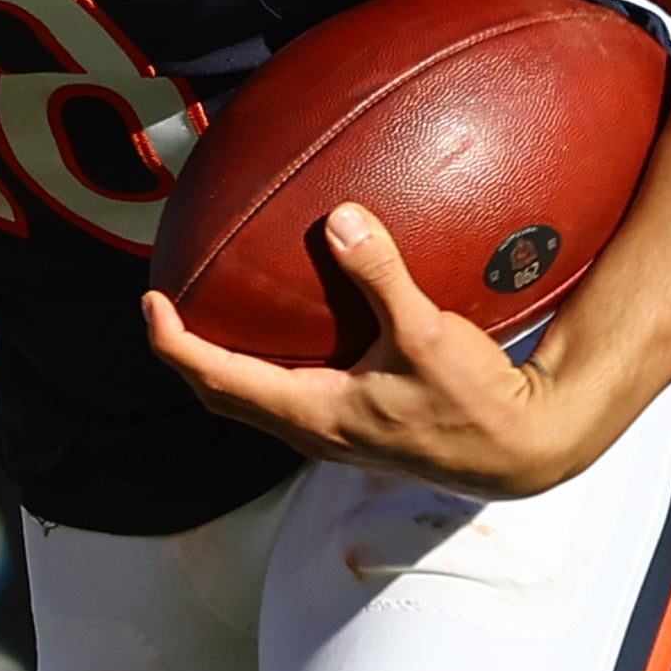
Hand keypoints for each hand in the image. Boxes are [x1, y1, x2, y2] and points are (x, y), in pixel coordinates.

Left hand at [143, 202, 606, 499]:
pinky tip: (284, 329)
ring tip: (208, 315)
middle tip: (163, 305)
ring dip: (220, 364)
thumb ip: (382, 275)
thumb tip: (340, 219)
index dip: (173, 344)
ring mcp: (332, 435)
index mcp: (313, 414)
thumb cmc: (475, 403)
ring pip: (252, 402)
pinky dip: (262, 365)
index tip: (150, 303)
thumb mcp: (428, 334)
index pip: (217, 381)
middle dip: (184, 353)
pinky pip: (286, 397)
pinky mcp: (355, 426)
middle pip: (221, 396)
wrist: (520, 451)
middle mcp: (312, 432)